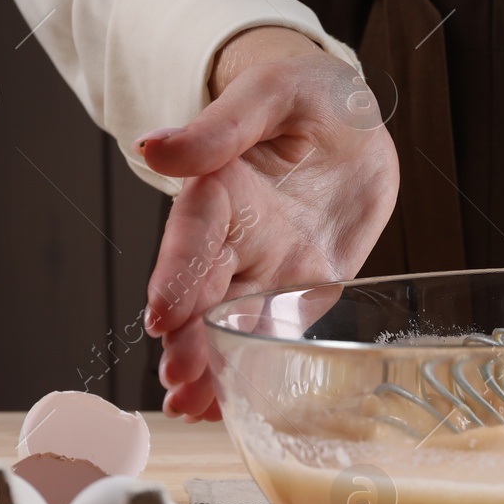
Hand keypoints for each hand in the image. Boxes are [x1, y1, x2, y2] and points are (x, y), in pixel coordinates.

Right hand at [139, 26, 398, 420]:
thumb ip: (221, 126)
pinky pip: (274, 336)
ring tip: (190, 410)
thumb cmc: (305, 94)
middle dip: (188, 341)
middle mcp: (236, 236)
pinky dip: (252, 371)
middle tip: (177, 385)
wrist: (349, 120)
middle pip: (202, 294)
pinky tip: (229, 408)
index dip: (176, 276)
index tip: (163, 316)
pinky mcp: (299, 289)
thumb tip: (155, 149)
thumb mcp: (271, 94)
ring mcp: (266, 268)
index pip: (192, 237)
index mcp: (221, 189)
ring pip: (230, 325)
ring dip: (209, 367)